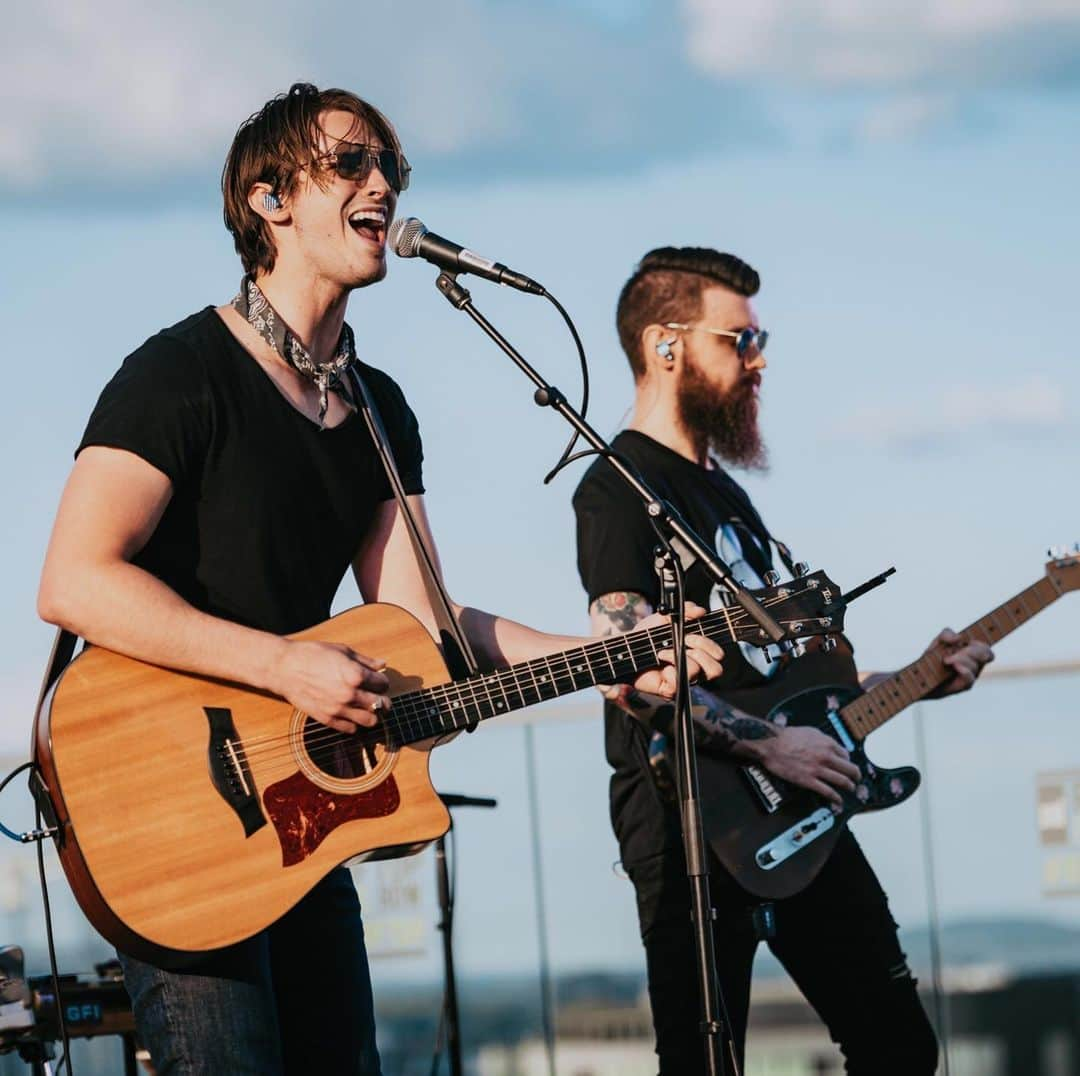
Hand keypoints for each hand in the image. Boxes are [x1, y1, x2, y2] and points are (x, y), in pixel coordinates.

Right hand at [269, 639, 390, 732]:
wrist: (285, 668)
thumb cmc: (312, 654)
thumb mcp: (342, 651)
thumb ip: (365, 660)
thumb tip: (382, 664)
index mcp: (356, 675)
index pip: (383, 684)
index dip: (381, 680)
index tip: (377, 679)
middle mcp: (350, 694)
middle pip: (381, 705)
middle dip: (383, 700)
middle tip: (377, 696)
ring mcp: (339, 709)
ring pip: (370, 721)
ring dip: (372, 715)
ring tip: (366, 708)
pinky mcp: (327, 719)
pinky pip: (350, 729)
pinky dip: (354, 724)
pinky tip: (350, 713)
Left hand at [631, 603, 723, 698]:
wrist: (628, 650)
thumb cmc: (647, 637)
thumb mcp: (666, 618)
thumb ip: (685, 610)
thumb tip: (700, 611)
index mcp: (698, 654)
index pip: (718, 655)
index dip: (710, 644)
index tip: (692, 632)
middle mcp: (695, 670)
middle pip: (717, 669)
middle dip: (701, 648)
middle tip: (684, 639)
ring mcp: (684, 681)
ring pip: (700, 672)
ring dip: (682, 656)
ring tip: (665, 651)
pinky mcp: (672, 689)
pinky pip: (680, 681)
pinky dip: (671, 667)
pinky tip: (660, 662)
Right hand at [754, 726, 860, 805]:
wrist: (771, 744)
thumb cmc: (787, 737)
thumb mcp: (810, 731)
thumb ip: (823, 739)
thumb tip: (830, 745)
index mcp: (827, 743)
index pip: (847, 755)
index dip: (849, 762)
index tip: (848, 766)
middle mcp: (826, 756)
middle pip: (850, 769)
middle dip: (856, 776)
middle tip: (856, 780)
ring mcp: (818, 769)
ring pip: (843, 781)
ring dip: (850, 787)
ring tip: (850, 789)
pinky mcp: (809, 781)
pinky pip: (828, 792)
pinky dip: (836, 798)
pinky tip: (839, 801)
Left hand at [925, 628, 993, 697]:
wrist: (920, 677)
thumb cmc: (932, 659)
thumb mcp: (937, 642)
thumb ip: (947, 634)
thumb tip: (959, 638)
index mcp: (972, 654)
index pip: (986, 650)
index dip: (983, 644)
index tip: (970, 641)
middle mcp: (975, 666)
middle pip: (986, 655)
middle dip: (972, 650)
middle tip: (955, 651)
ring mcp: (970, 677)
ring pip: (975, 665)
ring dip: (960, 659)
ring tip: (945, 660)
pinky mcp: (963, 686)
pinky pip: (969, 678)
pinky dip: (962, 670)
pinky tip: (951, 665)